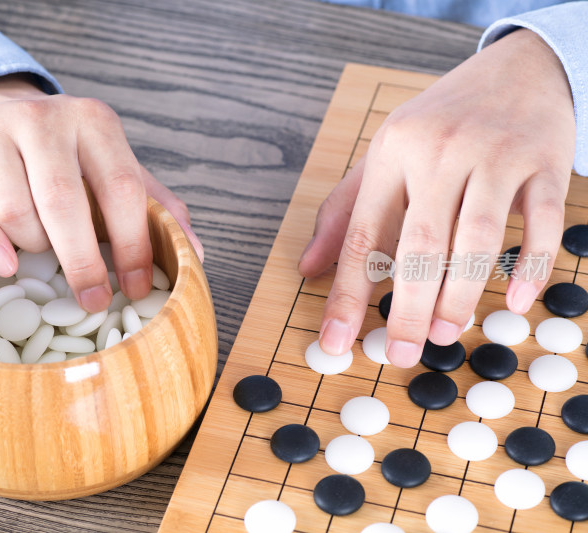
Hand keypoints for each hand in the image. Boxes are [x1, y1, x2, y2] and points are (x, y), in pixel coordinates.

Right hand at [0, 74, 202, 312]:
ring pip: (14, 209)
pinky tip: (5, 264)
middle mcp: (45, 118)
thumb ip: (155, 206)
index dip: (132, 245)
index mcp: (96, 122)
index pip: (122, 188)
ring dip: (33, 246)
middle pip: (64, 202)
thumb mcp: (114, 167)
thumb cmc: (66, 155)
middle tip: (93, 299)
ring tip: (42, 251)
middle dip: (81, 261)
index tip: (134, 288)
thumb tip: (195, 253)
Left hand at [298, 29, 575, 366]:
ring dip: (459, 296)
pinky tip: (515, 302)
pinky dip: (530, 267)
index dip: (347, 294)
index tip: (336, 341)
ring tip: (442, 334)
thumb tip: (307, 267)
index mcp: (391, 153)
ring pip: (476, 240)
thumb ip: (344, 211)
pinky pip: (540, 223)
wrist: (517, 69)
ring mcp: (494, 156)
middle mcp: (438, 153)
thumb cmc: (440, 122)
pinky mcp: (543, 162)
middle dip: (405, 308)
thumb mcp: (383, 154)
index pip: (362, 234)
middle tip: (399, 353)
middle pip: (419, 245)